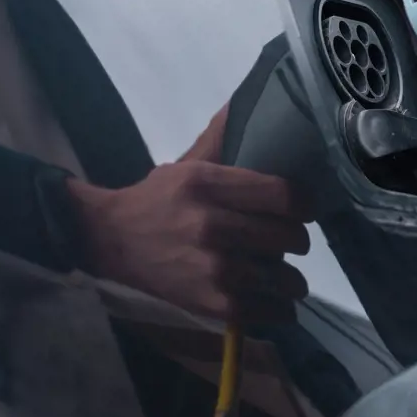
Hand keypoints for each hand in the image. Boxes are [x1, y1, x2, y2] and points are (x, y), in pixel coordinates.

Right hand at [67, 111, 314, 324]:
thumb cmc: (158, 198)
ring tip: (292, 279)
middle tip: (295, 241)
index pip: (283, 194)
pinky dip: (278, 311)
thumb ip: (225, 142)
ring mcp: (211, 266)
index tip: (306, 208)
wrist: (110, 241)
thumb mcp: (190, 163)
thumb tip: (251, 104)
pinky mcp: (207, 301)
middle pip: (286, 235)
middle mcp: (212, 223)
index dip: (305, 204)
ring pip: (280, 276)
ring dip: (293, 280)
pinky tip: (280, 305)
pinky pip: (261, 310)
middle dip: (298, 240)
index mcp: (211, 183)